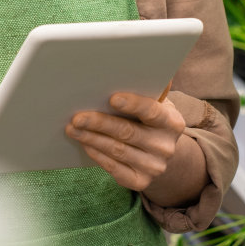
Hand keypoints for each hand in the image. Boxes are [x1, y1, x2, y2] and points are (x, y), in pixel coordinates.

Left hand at [66, 92, 186, 192]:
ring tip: (72, 129)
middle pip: (128, 132)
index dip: (133, 104)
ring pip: (117, 150)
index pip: (152, 111)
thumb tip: (135, 64)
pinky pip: (114, 168)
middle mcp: (166, 147)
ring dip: (91, 138)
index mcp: (172, 122)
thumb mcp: (158, 102)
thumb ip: (150, 88)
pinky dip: (97, 155)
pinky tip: (84, 144)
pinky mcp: (141, 182)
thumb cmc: (152, 118)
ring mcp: (154, 167)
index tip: (112, 98)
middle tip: (77, 117)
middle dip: (99, 123)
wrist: (162, 152)